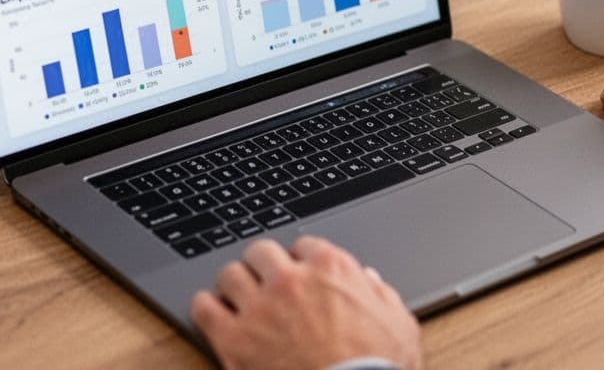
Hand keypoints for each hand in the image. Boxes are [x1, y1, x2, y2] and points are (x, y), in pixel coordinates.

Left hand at [190, 236, 422, 369]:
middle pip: (261, 251)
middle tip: (266, 285)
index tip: (299, 276)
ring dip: (234, 286)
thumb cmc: (379, 369)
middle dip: (263, 267)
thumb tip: (368, 281)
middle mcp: (291, 280)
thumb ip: (382, 295)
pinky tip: (215, 316)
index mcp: (331, 269)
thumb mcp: (399, 325)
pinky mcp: (234, 339)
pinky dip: (207, 309)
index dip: (300, 263)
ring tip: (240, 301)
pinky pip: (203, 306)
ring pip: (229, 274)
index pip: (303, 245)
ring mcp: (259, 307)